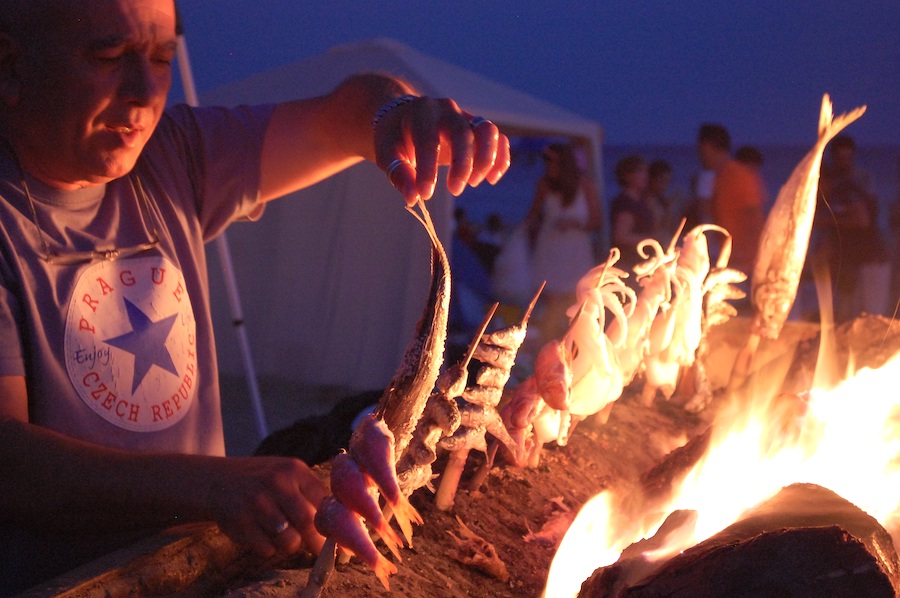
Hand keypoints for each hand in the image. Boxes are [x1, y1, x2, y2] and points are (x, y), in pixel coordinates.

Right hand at [203, 456, 328, 558]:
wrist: (219, 479)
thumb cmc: (264, 481)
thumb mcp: (288, 474)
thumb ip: (311, 494)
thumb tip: (337, 525)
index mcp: (294, 470)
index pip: (323, 502)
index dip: (332, 524)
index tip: (337, 537)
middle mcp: (275, 482)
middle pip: (307, 522)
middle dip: (316, 542)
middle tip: (317, 549)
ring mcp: (256, 502)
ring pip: (289, 540)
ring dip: (291, 545)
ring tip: (285, 536)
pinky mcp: (239, 522)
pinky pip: (267, 549)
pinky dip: (270, 549)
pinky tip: (264, 536)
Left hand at [374, 96, 509, 204]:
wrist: (404, 117)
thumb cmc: (395, 137)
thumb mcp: (387, 153)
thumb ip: (398, 174)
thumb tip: (413, 198)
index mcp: (421, 113)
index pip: (428, 141)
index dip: (427, 170)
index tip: (424, 194)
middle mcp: (447, 110)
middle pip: (463, 133)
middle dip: (462, 165)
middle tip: (455, 190)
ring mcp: (466, 117)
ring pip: (487, 131)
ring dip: (486, 159)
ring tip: (474, 183)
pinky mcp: (478, 128)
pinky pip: (498, 138)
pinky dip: (500, 158)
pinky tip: (491, 178)